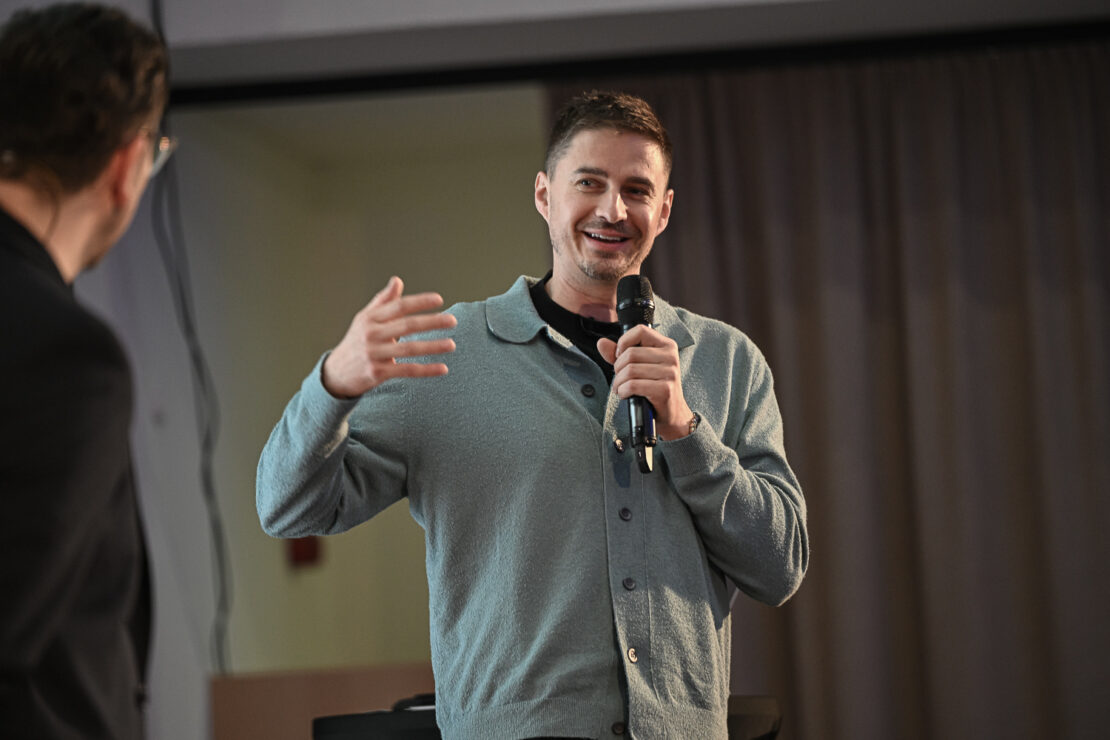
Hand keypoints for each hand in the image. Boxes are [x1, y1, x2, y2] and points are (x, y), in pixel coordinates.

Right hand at [322, 276, 456, 397]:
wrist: (336, 373)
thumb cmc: (357, 342)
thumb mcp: (365, 319)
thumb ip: (383, 301)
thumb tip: (397, 281)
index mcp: (370, 318)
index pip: (398, 306)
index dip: (420, 302)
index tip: (439, 300)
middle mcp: (371, 334)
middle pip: (406, 326)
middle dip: (432, 322)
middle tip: (453, 320)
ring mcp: (373, 354)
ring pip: (409, 349)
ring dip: (433, 346)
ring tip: (452, 344)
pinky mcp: (377, 373)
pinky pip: (406, 370)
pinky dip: (426, 370)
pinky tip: (443, 368)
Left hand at [597, 325, 693, 439]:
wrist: (672, 414)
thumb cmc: (654, 388)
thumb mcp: (639, 367)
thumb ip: (619, 354)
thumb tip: (601, 343)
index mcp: (666, 345)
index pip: (640, 330)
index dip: (624, 342)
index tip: (620, 356)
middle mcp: (671, 356)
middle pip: (630, 353)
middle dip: (618, 368)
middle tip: (620, 378)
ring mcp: (670, 373)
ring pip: (630, 370)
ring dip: (618, 382)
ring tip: (621, 388)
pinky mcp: (665, 389)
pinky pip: (633, 385)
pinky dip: (623, 391)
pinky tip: (626, 394)